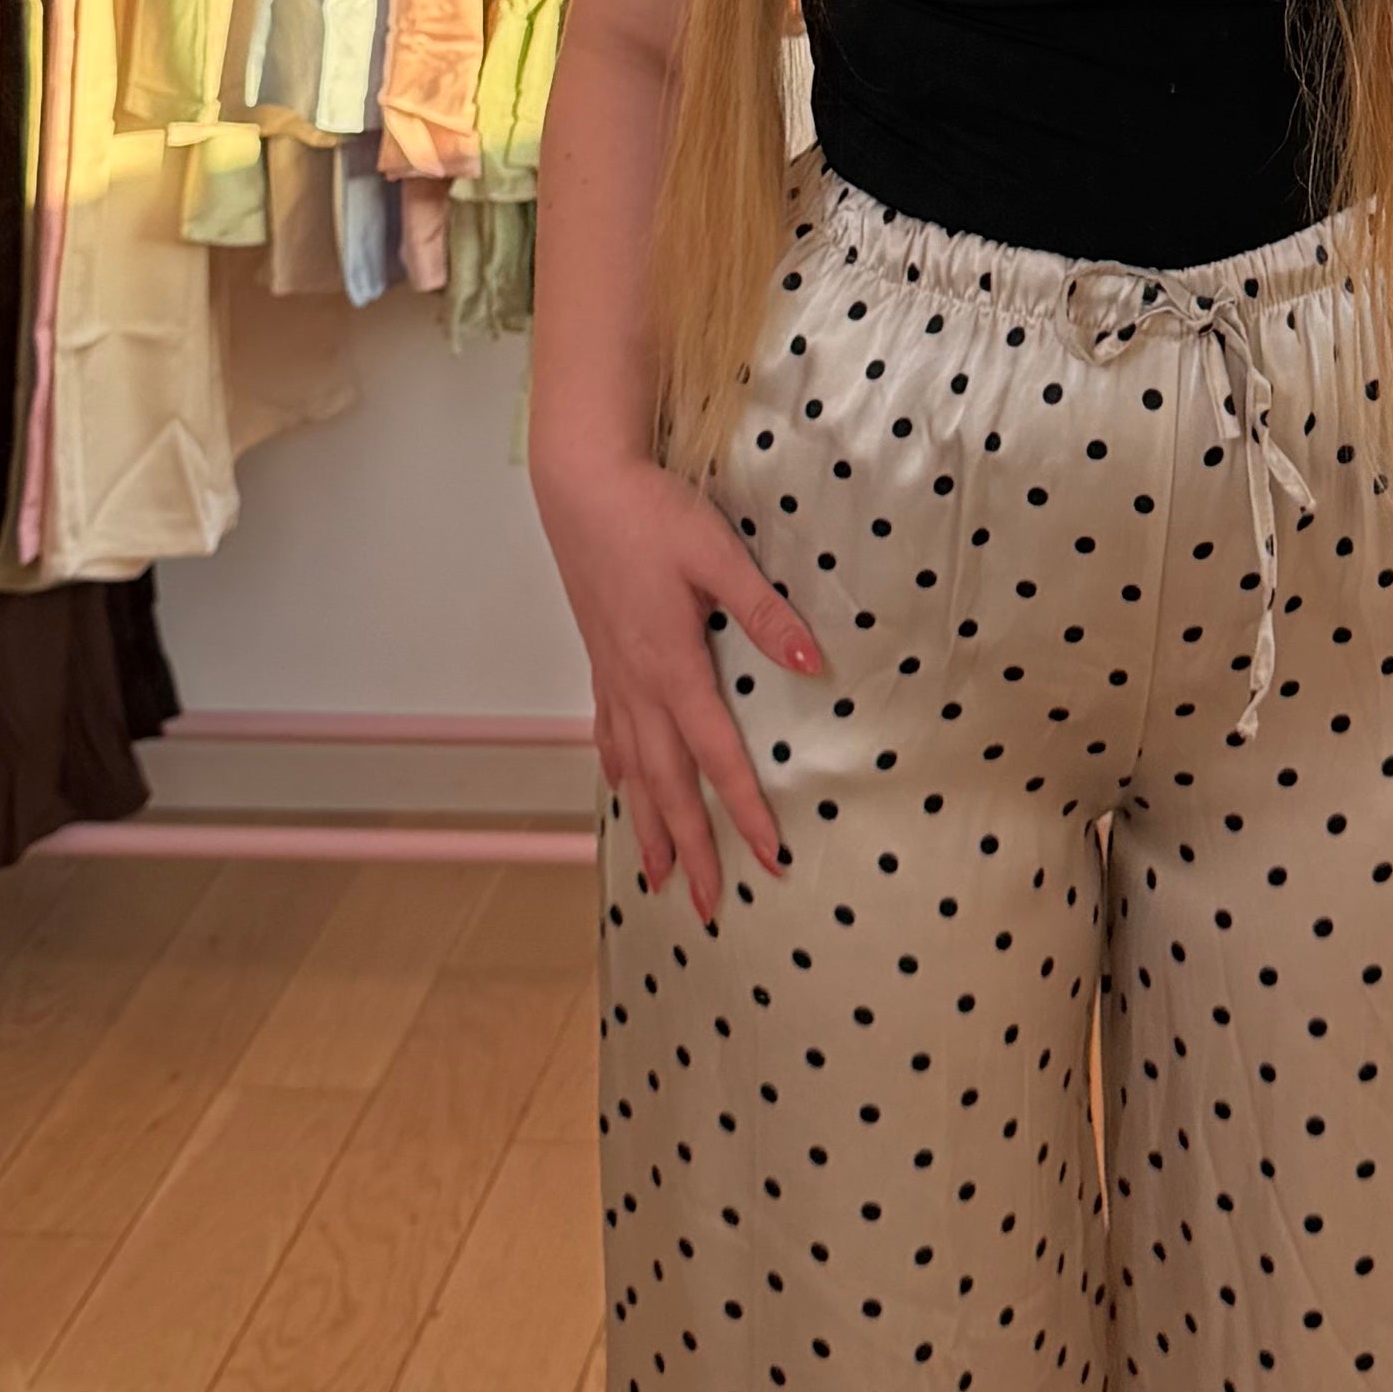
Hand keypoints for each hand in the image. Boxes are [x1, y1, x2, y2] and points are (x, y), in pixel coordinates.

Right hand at [535, 445, 820, 921]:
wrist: (582, 484)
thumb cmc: (650, 512)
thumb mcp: (718, 554)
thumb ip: (765, 613)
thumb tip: (811, 666)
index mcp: (672, 666)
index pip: (717, 756)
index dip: (745, 812)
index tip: (769, 859)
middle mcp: (638, 685)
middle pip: (668, 786)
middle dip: (692, 849)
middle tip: (709, 907)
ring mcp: (614, 677)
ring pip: (633, 771)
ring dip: (649, 827)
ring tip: (659, 878)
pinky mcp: (602, 660)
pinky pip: (609, 735)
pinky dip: (619, 774)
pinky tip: (622, 788)